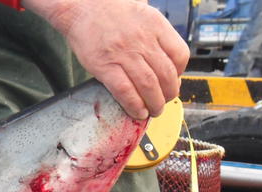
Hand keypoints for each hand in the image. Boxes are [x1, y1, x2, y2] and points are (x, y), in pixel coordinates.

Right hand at [24, 0, 188, 118]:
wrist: (81, 7)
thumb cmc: (110, 11)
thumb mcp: (142, 12)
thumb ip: (155, 32)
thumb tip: (163, 59)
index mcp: (155, 24)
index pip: (180, 55)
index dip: (180, 73)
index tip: (174, 80)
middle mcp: (142, 40)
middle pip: (166, 75)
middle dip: (169, 94)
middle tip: (164, 101)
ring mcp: (124, 54)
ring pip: (149, 86)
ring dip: (154, 104)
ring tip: (153, 110)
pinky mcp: (105, 67)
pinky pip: (125, 92)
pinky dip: (134, 105)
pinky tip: (138, 111)